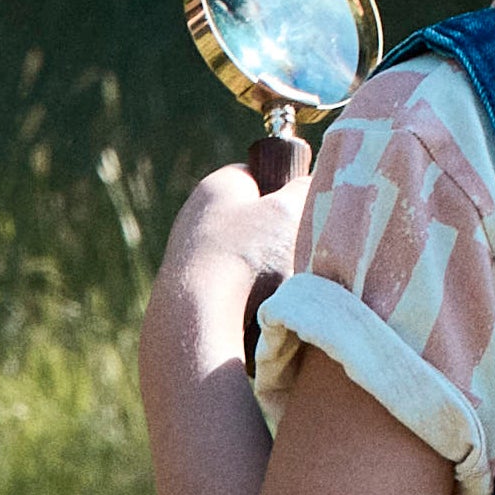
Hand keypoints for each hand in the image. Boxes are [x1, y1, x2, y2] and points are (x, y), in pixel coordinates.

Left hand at [154, 159, 312, 336]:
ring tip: (276, 288)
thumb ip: (305, 189)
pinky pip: (228, 284)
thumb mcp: (290, 212)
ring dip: (264, 271)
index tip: (299, 215)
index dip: (283, 193)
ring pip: (242, 255)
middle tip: (295, 253)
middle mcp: (195, 213)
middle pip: (252, 219)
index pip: (259, 177)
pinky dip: (244, 294)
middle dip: (277, 237)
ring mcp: (187, 252)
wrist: (199, 317)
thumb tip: (308, 185)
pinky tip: (252, 307)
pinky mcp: (186, 287)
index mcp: (218, 185)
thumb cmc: (248, 256)